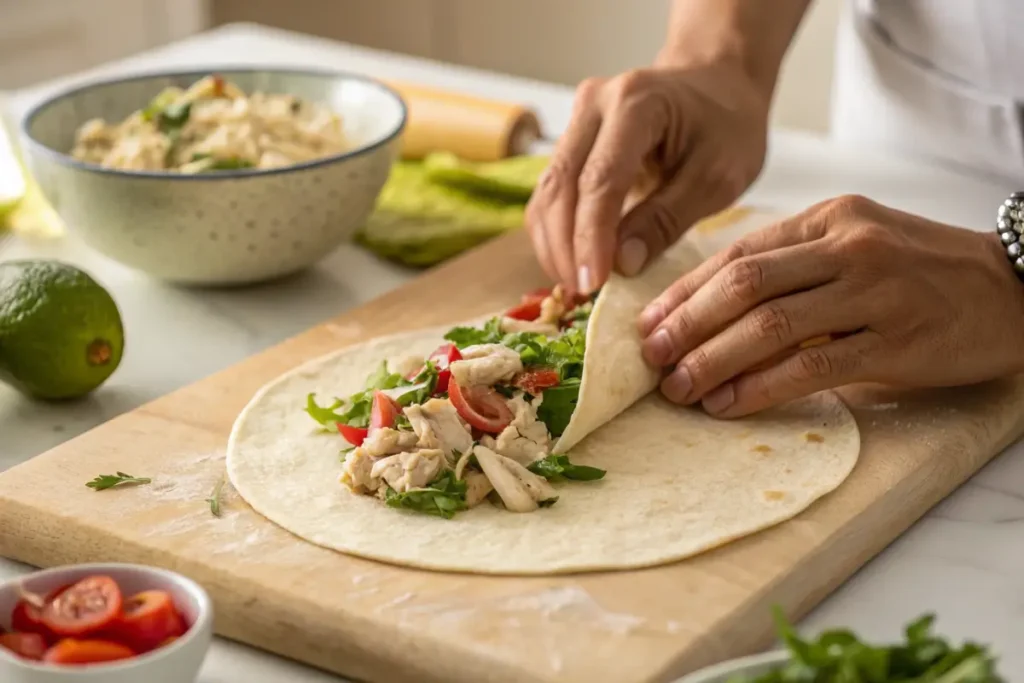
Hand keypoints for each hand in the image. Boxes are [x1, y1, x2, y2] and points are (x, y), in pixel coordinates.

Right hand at [525, 57, 768, 295]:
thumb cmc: (727, 127)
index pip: (600, 180)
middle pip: (560, 186)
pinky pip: (551, 194)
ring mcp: (576, 120)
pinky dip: (557, 232)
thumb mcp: (716, 177)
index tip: (593, 284)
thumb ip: (667, 219)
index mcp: (636, 103)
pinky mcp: (571, 142)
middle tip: (582, 295)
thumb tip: (621, 264)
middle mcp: (594, 105)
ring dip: (554, 244)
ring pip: (546, 193)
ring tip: (577, 286)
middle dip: (566, 247)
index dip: (591, 237)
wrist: (718, 84)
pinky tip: (574, 264)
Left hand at [638, 195, 1023, 416]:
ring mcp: (874, 291)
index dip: (685, 292)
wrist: (1014, 285)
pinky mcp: (897, 338)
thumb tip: (712, 307)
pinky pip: (813, 365)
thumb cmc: (920, 271)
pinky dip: (762, 387)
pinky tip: (729, 405)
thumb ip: (792, 265)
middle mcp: (847, 246)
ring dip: (714, 359)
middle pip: (744, 285)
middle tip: (650, 359)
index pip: (737, 253)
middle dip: (687, 325)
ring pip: (771, 324)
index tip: (647, 323)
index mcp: (828, 219)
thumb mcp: (854, 245)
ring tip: (678, 389)